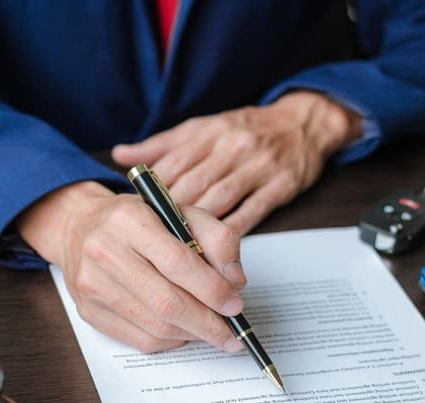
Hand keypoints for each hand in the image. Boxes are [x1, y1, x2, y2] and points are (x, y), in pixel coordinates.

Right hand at [17, 181, 248, 353]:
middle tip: (231, 333)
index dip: (212, 289)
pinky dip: (170, 341)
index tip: (235, 305)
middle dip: (207, 323)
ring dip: (192, 334)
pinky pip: (139, 340)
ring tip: (213, 332)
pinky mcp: (89, 312)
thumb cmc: (137, 221)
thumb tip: (235, 281)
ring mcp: (92, 285)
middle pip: (166, 302)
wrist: (80, 227)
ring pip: (155, 326)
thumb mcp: (180, 212)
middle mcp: (104, 252)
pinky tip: (184, 332)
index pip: (177, 262)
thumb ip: (216, 238)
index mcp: (128, 220)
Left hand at [111, 91, 361, 235]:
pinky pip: (252, 211)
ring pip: (220, 200)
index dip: (150, 194)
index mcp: (206, 133)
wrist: (303, 122)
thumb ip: (162, 145)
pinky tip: (217, 252)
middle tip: (151, 246)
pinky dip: (233, 233)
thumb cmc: (246, 129)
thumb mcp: (203, 127)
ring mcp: (256, 166)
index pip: (170, 165)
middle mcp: (229, 147)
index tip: (134, 220)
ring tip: (180, 256)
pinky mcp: (280, 185)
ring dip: (199, 230)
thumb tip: (121, 156)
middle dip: (170, 217)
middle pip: (192, 186)